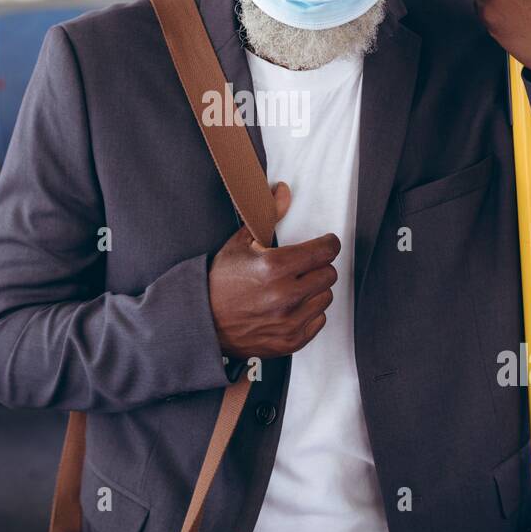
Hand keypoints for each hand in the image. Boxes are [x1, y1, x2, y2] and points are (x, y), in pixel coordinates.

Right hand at [208, 182, 340, 358]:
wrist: (201, 320)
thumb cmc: (219, 281)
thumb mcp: (240, 242)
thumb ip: (268, 215)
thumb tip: (283, 192)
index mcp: (275, 266)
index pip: (324, 251)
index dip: (328, 243)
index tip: (326, 243)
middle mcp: (285, 295)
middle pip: (329, 273)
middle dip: (319, 266)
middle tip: (304, 265)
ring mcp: (288, 320)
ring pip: (325, 297)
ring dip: (314, 289)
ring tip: (294, 286)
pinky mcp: (290, 340)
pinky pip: (319, 320)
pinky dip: (310, 312)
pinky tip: (292, 306)